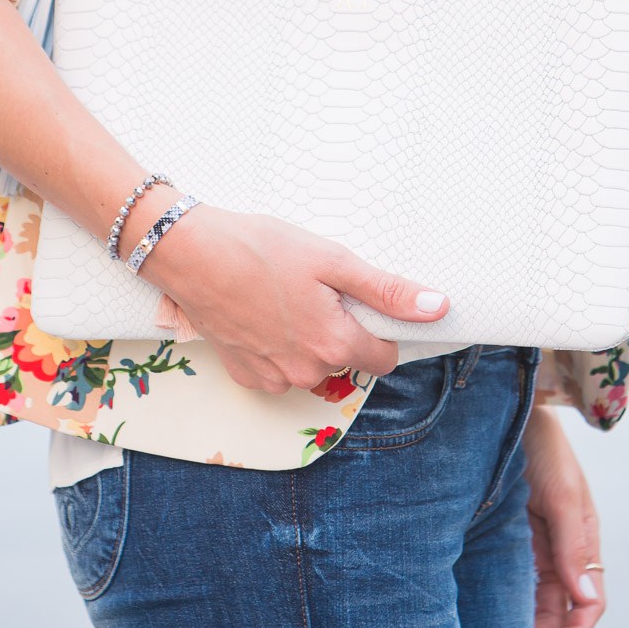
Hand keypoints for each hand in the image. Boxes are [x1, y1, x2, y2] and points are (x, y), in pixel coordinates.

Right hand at [141, 203, 449, 392]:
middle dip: (338, 329)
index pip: (384, 357)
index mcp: (335, 345)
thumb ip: (386, 291)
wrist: (190, 253)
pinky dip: (276, 346)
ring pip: (311, 365)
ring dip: (307, 339)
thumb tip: (438, 308)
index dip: (378, 328)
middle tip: (314, 288)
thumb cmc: (261, 249)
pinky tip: (260, 312)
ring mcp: (272, 378)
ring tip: (283, 296)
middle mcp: (306, 373)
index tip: (358, 301)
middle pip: (345, 359)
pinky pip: (278, 369)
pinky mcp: (244, 375)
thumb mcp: (332, 260)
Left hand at [522, 406, 605, 627]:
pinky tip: (492, 614)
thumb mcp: (562, 493)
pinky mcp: (507, 532)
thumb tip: (586, 598)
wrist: (508, 408)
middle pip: (561, 605)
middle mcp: (561, 544)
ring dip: (527, 622)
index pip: (589, 599)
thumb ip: (573, 544)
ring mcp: (534, 540)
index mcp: (584, 537)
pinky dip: (508, 598)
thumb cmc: (543, 445)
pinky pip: (512, 574)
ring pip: (536, 595)